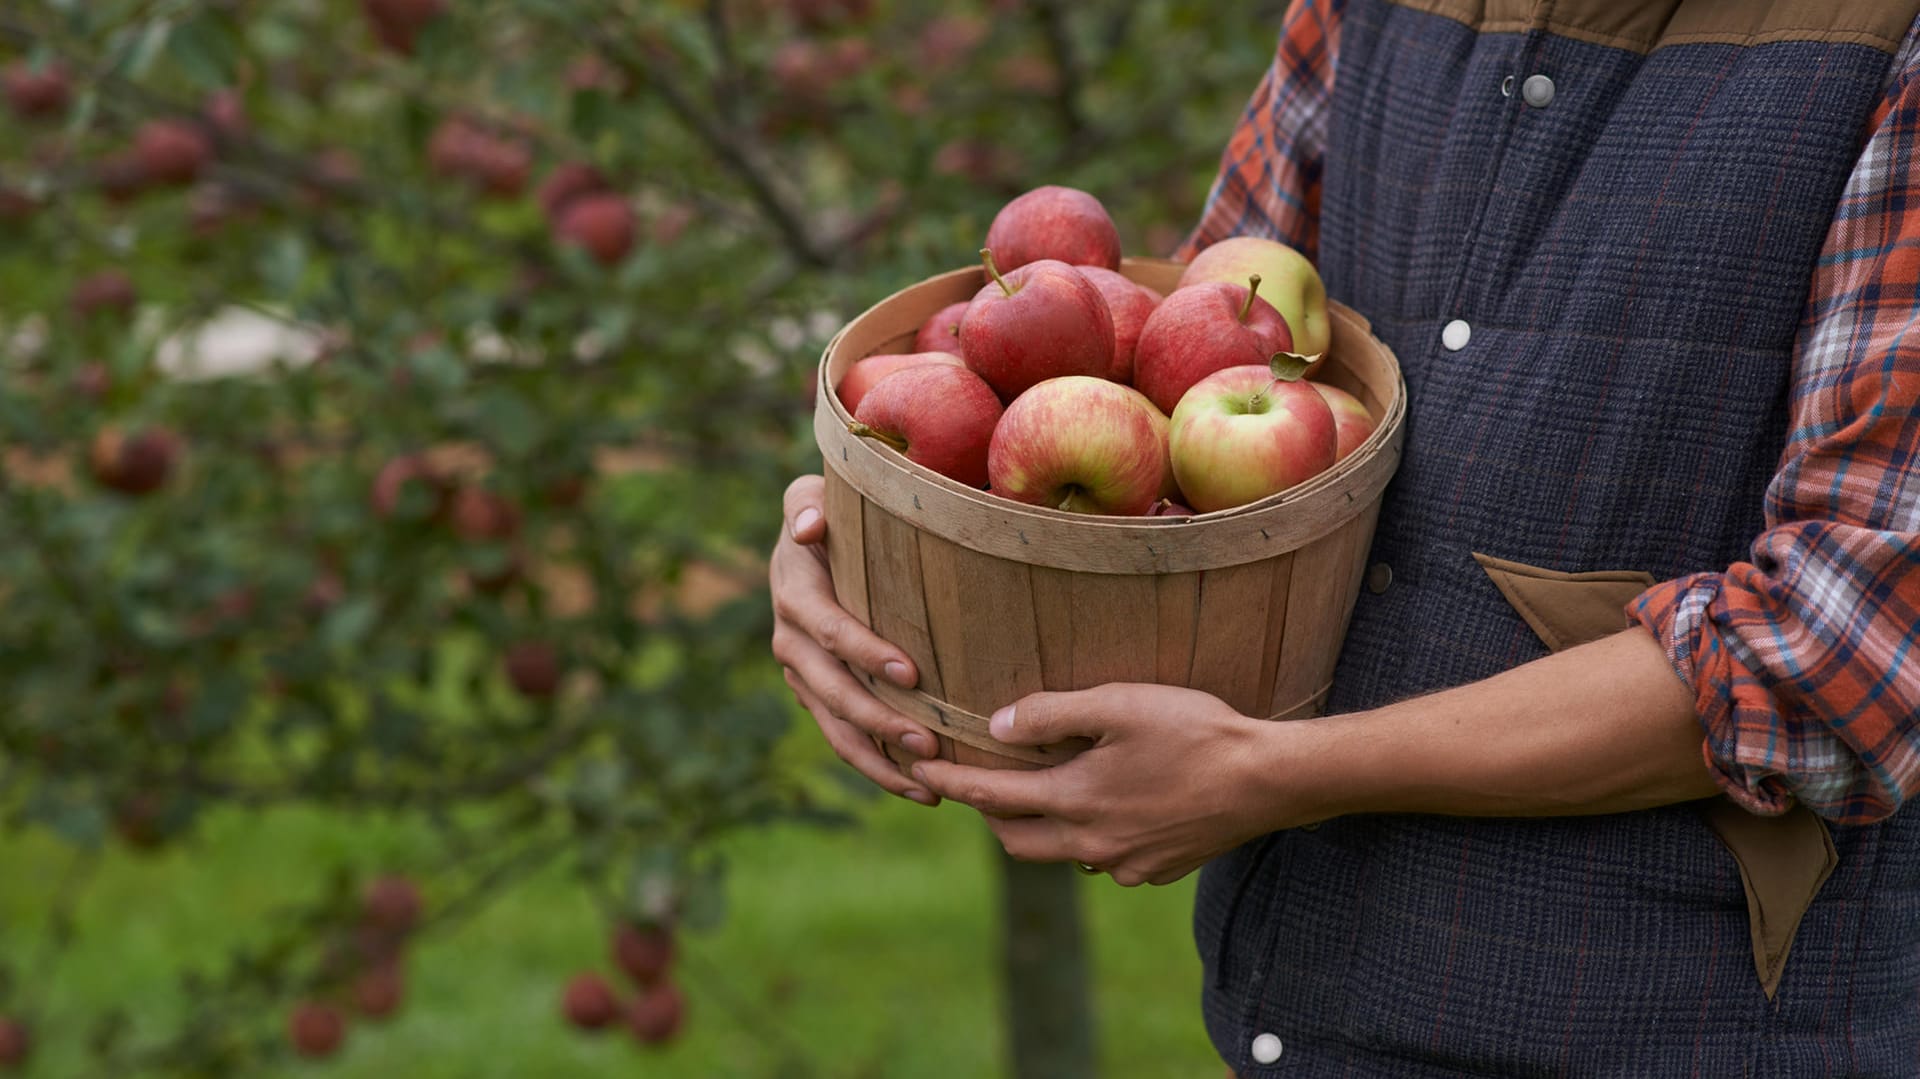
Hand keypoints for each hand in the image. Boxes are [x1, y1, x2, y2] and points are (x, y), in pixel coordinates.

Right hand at [769, 475, 941, 804]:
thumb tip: (807, 527)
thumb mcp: (810, 494)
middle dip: (880, 722)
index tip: (911, 673)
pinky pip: (843, 738)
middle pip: (833, 692)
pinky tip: (920, 788)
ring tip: (929, 787)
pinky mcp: (816, 696)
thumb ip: (805, 504)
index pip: (831, 630)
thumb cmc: (828, 512)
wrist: (809, 538)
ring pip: (836, 729)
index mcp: (794, 593)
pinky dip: (877, 766)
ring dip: (880, 762)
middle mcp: (790, 640)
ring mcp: (802, 675)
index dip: (866, 652)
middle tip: (930, 745)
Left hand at [907, 684, 1302, 884]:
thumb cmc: (1195, 732)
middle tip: (981, 783)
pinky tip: (1110, 806)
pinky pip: (1105, 858)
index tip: (918, 772)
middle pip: (1016, 839)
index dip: (950, 782)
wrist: (1269, 780)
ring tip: (1046, 790)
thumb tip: (997, 726)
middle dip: (989, 814)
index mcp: (1075, 800)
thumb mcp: (1119, 703)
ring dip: (1042, 826)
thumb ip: (1052, 714)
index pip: (990, 797)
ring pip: (1061, 852)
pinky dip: (1091, 835)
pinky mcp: (1157, 869)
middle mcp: (1092, 843)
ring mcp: (1126, 863)